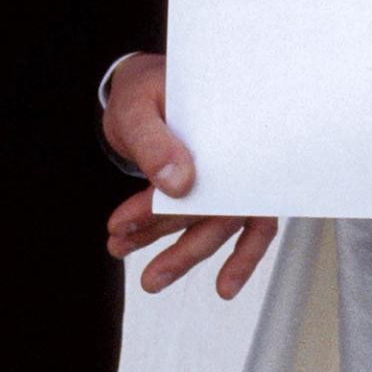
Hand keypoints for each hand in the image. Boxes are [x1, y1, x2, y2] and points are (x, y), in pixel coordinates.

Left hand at [102, 52, 274, 297]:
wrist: (143, 87)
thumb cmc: (145, 91)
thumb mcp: (135, 108)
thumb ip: (153, 141)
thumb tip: (179, 184)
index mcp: (227, 119)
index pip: (213, 171)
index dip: (175, 206)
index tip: (129, 221)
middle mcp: (241, 148)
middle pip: (223, 206)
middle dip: (182, 245)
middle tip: (149, 275)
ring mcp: (236, 170)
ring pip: (225, 222)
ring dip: (189, 255)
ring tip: (152, 278)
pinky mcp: (226, 187)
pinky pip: (242, 226)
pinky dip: (237, 257)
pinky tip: (218, 284)